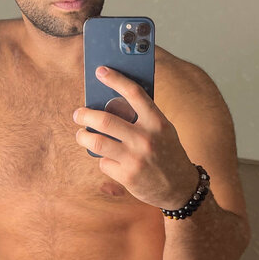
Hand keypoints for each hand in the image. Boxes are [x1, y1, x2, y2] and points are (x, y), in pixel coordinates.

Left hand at [73, 65, 198, 208]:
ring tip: (81, 135)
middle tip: (78, 114)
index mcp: (157, 122)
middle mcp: (146, 139)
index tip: (100, 71)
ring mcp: (135, 159)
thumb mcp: (163, 131)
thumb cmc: (168, 153)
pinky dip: (103, 161)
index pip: (134, 93)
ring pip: (97, 143)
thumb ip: (142, 118)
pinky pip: (104, 163)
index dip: (115, 79)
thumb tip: (109, 103)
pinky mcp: (127, 176)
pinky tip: (110, 161)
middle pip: (105, 120)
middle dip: (85, 115)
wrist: (180, 188)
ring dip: (83, 137)